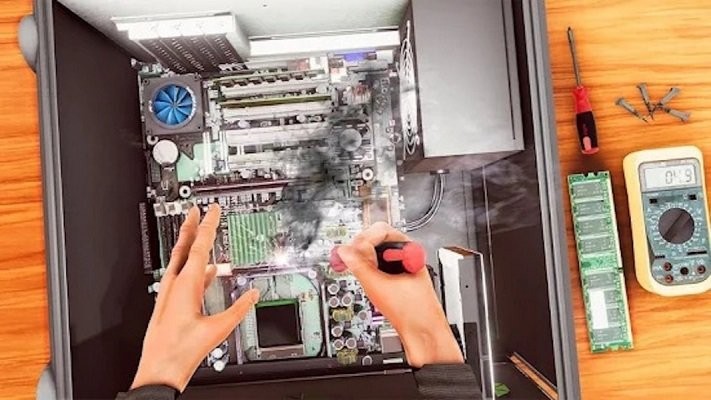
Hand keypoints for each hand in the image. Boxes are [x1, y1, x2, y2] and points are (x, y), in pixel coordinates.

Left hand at [131, 204, 259, 391]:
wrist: (160, 370)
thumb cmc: (180, 351)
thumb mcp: (218, 329)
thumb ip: (238, 310)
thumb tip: (252, 296)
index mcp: (185, 285)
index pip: (198, 246)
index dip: (207, 225)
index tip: (210, 210)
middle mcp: (174, 285)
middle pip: (183, 248)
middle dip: (190, 227)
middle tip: (194, 210)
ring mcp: (169, 294)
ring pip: (181, 262)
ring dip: (190, 246)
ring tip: (200, 235)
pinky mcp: (170, 304)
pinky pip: (182, 279)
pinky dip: (194, 270)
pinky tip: (206, 272)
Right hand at [334, 222, 462, 367]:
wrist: (424, 334)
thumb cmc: (414, 311)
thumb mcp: (378, 285)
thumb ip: (358, 265)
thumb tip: (343, 251)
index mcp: (408, 249)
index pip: (380, 230)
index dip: (363, 241)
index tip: (352, 254)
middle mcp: (405, 255)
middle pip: (376, 240)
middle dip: (360, 249)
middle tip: (348, 261)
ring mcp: (402, 267)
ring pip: (375, 255)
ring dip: (362, 261)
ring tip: (354, 270)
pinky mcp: (397, 280)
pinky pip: (378, 268)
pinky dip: (367, 272)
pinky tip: (363, 279)